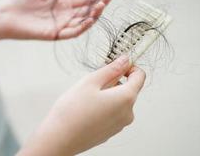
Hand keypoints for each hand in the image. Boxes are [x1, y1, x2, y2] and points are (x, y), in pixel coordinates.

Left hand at [0, 0, 117, 39]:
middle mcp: (63, 14)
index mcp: (62, 2)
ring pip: (82, 21)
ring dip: (94, 14)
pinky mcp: (54, 34)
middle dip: (101, 3)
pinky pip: (72, 32)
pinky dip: (82, 27)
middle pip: (86, 10)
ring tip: (102, 5)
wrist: (5, 14)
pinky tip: (90, 19)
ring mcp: (60, 25)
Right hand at [18, 56, 145, 155]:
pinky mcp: (110, 131)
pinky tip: (86, 109)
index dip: (129, 66)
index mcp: (126, 98)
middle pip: (128, 89)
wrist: (59, 139)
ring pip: (119, 101)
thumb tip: (125, 60)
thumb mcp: (90, 81)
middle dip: (114, 81)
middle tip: (93, 82)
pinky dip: (104, 106)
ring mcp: (119, 125)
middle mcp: (127, 113)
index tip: (116, 64)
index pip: (139, 76)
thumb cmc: (72, 112)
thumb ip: (111, 69)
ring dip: (107, 94)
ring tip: (87, 97)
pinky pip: (112, 112)